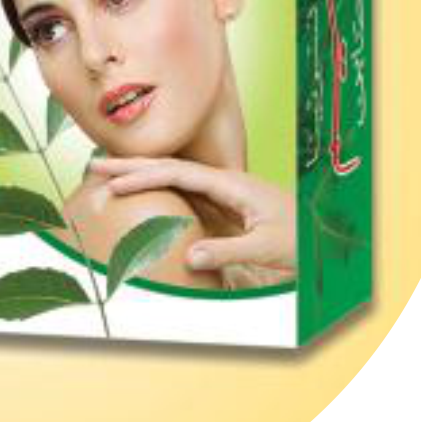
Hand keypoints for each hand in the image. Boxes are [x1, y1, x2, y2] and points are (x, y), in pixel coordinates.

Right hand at [89, 156, 295, 287]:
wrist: (327, 236)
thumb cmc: (302, 240)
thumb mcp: (268, 249)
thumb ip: (229, 251)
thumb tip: (188, 257)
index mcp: (232, 184)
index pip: (178, 173)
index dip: (144, 177)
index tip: (114, 184)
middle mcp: (223, 182)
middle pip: (169, 167)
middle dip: (131, 165)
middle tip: (93, 165)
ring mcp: (222, 192)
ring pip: (172, 177)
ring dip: (139, 174)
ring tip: (106, 175)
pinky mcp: (222, 206)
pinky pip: (182, 193)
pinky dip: (156, 188)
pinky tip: (140, 193)